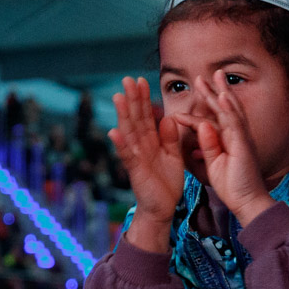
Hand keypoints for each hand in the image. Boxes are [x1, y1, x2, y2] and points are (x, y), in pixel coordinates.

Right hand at [110, 77, 184, 252]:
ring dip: (123, 116)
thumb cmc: (167, 183)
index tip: (142, 81)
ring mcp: (136, 158)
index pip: (146, 116)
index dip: (144, 99)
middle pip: (136, 119)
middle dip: (132, 100)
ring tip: (118, 97)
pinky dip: (121, 145)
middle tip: (128, 79)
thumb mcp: (173, 156)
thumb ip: (170, 138)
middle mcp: (140, 147)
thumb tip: (167, 118)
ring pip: (129, 133)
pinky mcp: (136, 171)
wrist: (163, 209)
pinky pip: (127, 156)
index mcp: (151, 142)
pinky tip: (114, 132)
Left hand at [190, 71, 276, 225]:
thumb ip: (208, 145)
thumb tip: (201, 127)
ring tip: (212, 77)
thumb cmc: (233, 186)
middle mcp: (238, 136)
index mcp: (230, 139)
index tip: (199, 88)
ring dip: (220, 93)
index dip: (209, 102)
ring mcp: (242, 139)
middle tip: (206, 73)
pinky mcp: (243, 145)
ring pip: (230, 111)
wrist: (247, 202)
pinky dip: (228, 109)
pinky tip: (221, 96)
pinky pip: (235, 124)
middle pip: (226, 108)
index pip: (218, 116)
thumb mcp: (214, 163)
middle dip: (216, 90)